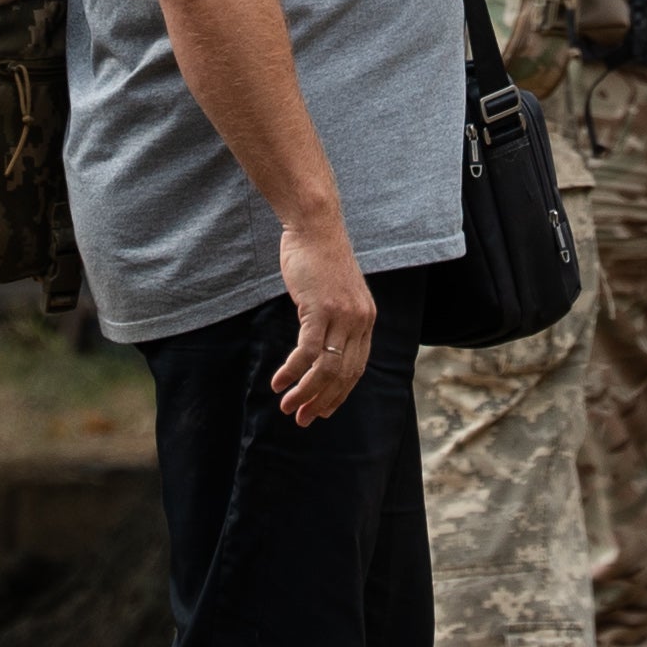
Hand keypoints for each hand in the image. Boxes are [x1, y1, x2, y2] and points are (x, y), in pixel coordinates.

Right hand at [269, 215, 376, 424]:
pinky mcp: (321, 308)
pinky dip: (293, 371)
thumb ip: (335, 320)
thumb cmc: (320, 260)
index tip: (322, 411)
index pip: (357, 368)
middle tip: (303, 419)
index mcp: (366, 320)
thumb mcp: (335, 294)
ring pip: (327, 367)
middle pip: (344, 374)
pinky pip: (308, 350)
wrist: (316, 228)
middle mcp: (360, 321)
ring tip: (288, 407)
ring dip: (306, 392)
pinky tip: (279, 383)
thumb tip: (322, 347)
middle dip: (323, 401)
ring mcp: (342, 315)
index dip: (339, 393)